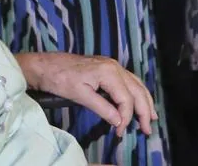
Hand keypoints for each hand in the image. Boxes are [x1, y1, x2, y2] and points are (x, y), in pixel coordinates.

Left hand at [19, 52, 156, 137]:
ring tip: (151, 116)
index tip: (119, 132)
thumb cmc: (61, 78)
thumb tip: (119, 121)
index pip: (126, 99)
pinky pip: (128, 80)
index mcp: (109, 72)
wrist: (46, 64)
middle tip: (146, 130)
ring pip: (135, 83)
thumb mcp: (80, 95)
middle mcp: (114, 66)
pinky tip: (138, 99)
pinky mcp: (107, 67)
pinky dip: (136, 91)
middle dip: (144, 110)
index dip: (126, 118)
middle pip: (136, 90)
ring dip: (144, 100)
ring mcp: (111, 65)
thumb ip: (102, 108)